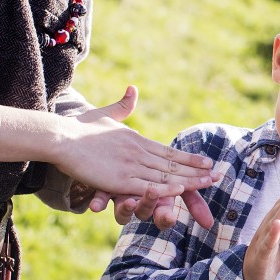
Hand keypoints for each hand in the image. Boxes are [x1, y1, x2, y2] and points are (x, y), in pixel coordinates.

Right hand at [57, 86, 218, 227]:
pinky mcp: (119, 180)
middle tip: (219, 175)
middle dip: (197, 171)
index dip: (190, 158)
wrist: (60, 136)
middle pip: (173, 164)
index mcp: (136, 140)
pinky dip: (165, 189)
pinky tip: (180, 191)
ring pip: (166, 175)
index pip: (169, 151)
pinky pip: (147, 186)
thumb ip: (122, 106)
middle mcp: (138, 152)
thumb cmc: (79, 128)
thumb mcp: (105, 114)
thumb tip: (133, 88)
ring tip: (209, 183)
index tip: (208, 162)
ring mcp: (130, 166)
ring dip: (189, 180)